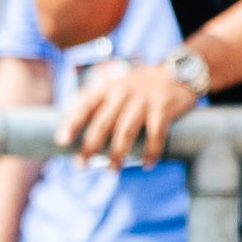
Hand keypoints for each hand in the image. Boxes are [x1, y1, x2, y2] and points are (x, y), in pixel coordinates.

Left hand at [57, 58, 197, 167]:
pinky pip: (156, 134)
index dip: (72, 123)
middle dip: (91, 146)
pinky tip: (147, 164)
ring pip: (126, 131)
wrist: (179, 72)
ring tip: (112, 170)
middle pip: (103, 123)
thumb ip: (94, 102)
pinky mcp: (164, 108)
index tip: (62, 141)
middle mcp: (123, 93)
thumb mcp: (115, 87)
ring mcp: (144, 100)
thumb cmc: (139, 87)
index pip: (86, 106)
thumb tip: (65, 123)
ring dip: (118, 153)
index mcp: (108, 89)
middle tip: (81, 165)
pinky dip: (151, 151)